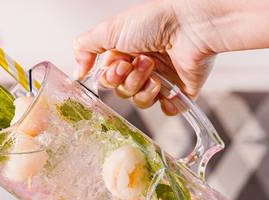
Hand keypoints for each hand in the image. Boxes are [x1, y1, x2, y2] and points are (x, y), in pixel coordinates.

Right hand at [73, 0, 216, 114]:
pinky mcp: (180, 92)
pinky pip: (165, 110)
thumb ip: (85, 48)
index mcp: (126, 52)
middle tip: (138, 62)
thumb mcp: (109, 29)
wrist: (191, 25)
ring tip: (153, 66)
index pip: (108, 78)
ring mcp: (162, 80)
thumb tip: (76, 72)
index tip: (117, 65)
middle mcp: (142, 66)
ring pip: (140, 102)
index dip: (110, 77)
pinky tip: (165, 84)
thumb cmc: (155, 21)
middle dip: (128, 80)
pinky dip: (163, 100)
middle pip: (122, 91)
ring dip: (142, 86)